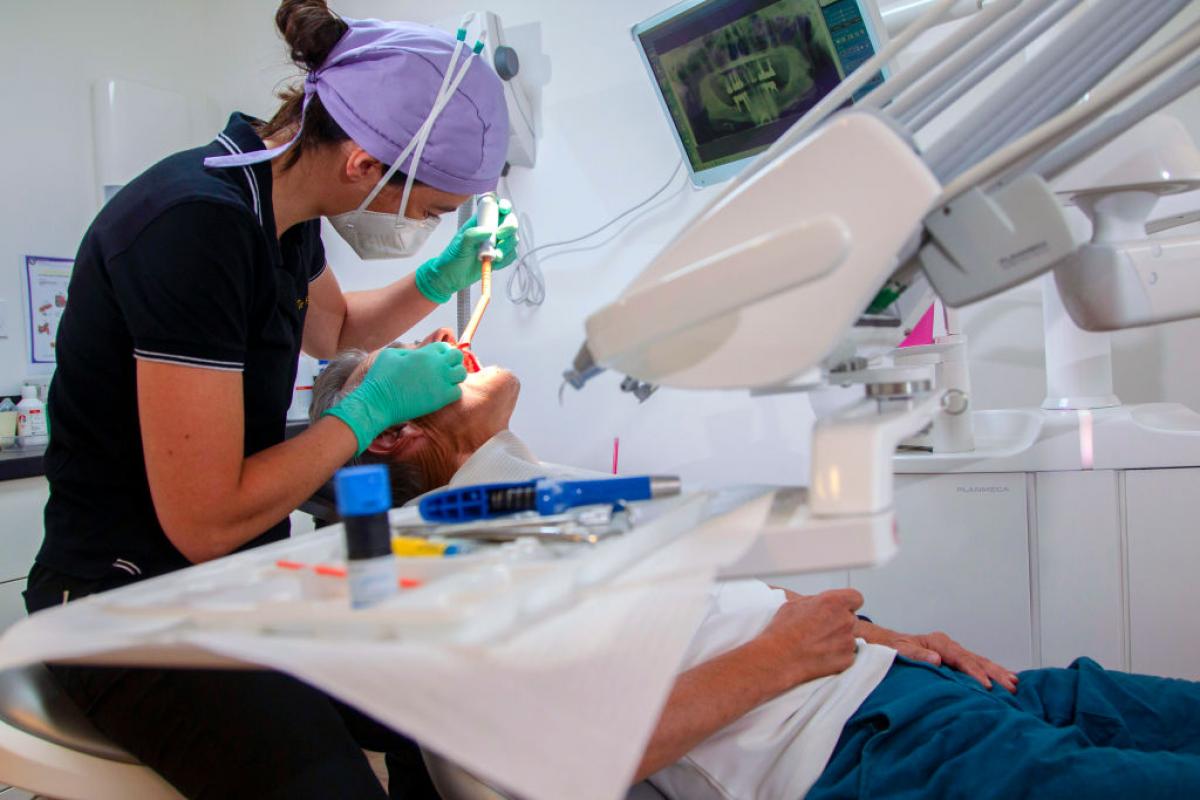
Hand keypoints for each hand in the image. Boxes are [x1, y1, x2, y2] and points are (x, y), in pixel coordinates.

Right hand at [323, 343, 465, 452]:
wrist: (378, 402)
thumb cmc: (380, 378)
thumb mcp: (390, 355)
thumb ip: (407, 351)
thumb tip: (415, 353)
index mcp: (424, 353)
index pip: (445, 346)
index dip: (442, 352)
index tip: (437, 360)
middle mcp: (436, 365)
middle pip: (457, 356)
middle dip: (453, 361)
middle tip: (444, 369)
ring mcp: (440, 381)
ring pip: (461, 373)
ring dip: (455, 376)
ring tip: (445, 381)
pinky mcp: (440, 398)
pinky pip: (457, 392)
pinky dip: (452, 392)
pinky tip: (442, 394)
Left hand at [414, 199, 519, 302]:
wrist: (452, 278)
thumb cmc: (452, 258)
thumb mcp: (459, 245)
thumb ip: (472, 235)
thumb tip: (488, 231)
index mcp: (480, 221)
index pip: (496, 207)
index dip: (503, 206)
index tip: (503, 211)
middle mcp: (491, 230)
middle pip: (510, 222)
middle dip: (508, 229)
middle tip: (499, 237)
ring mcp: (497, 243)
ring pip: (513, 239)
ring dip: (506, 248)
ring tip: (493, 257)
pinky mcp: (500, 256)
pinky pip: (512, 254)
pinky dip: (506, 259)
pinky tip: (495, 263)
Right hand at [755, 588, 863, 687]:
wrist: (777, 659)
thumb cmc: (782, 631)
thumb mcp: (794, 605)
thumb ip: (816, 602)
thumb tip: (823, 604)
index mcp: (833, 602)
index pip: (856, 597)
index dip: (848, 603)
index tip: (841, 609)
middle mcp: (845, 620)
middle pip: (852, 618)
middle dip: (840, 623)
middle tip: (821, 630)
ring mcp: (848, 641)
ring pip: (850, 637)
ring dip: (839, 640)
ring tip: (818, 645)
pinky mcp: (847, 659)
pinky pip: (848, 655)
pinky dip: (838, 656)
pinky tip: (821, 656)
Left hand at [856, 621, 1018, 692]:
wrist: (882, 643)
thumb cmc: (890, 648)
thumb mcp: (899, 651)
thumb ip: (917, 655)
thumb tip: (936, 660)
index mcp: (938, 642)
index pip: (962, 659)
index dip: (975, 673)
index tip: (987, 686)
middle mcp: (947, 645)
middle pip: (976, 658)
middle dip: (994, 672)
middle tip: (1011, 685)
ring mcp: (951, 651)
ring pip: (978, 661)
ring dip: (996, 671)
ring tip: (1014, 683)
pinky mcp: (951, 658)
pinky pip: (973, 664)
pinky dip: (988, 671)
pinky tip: (1001, 678)